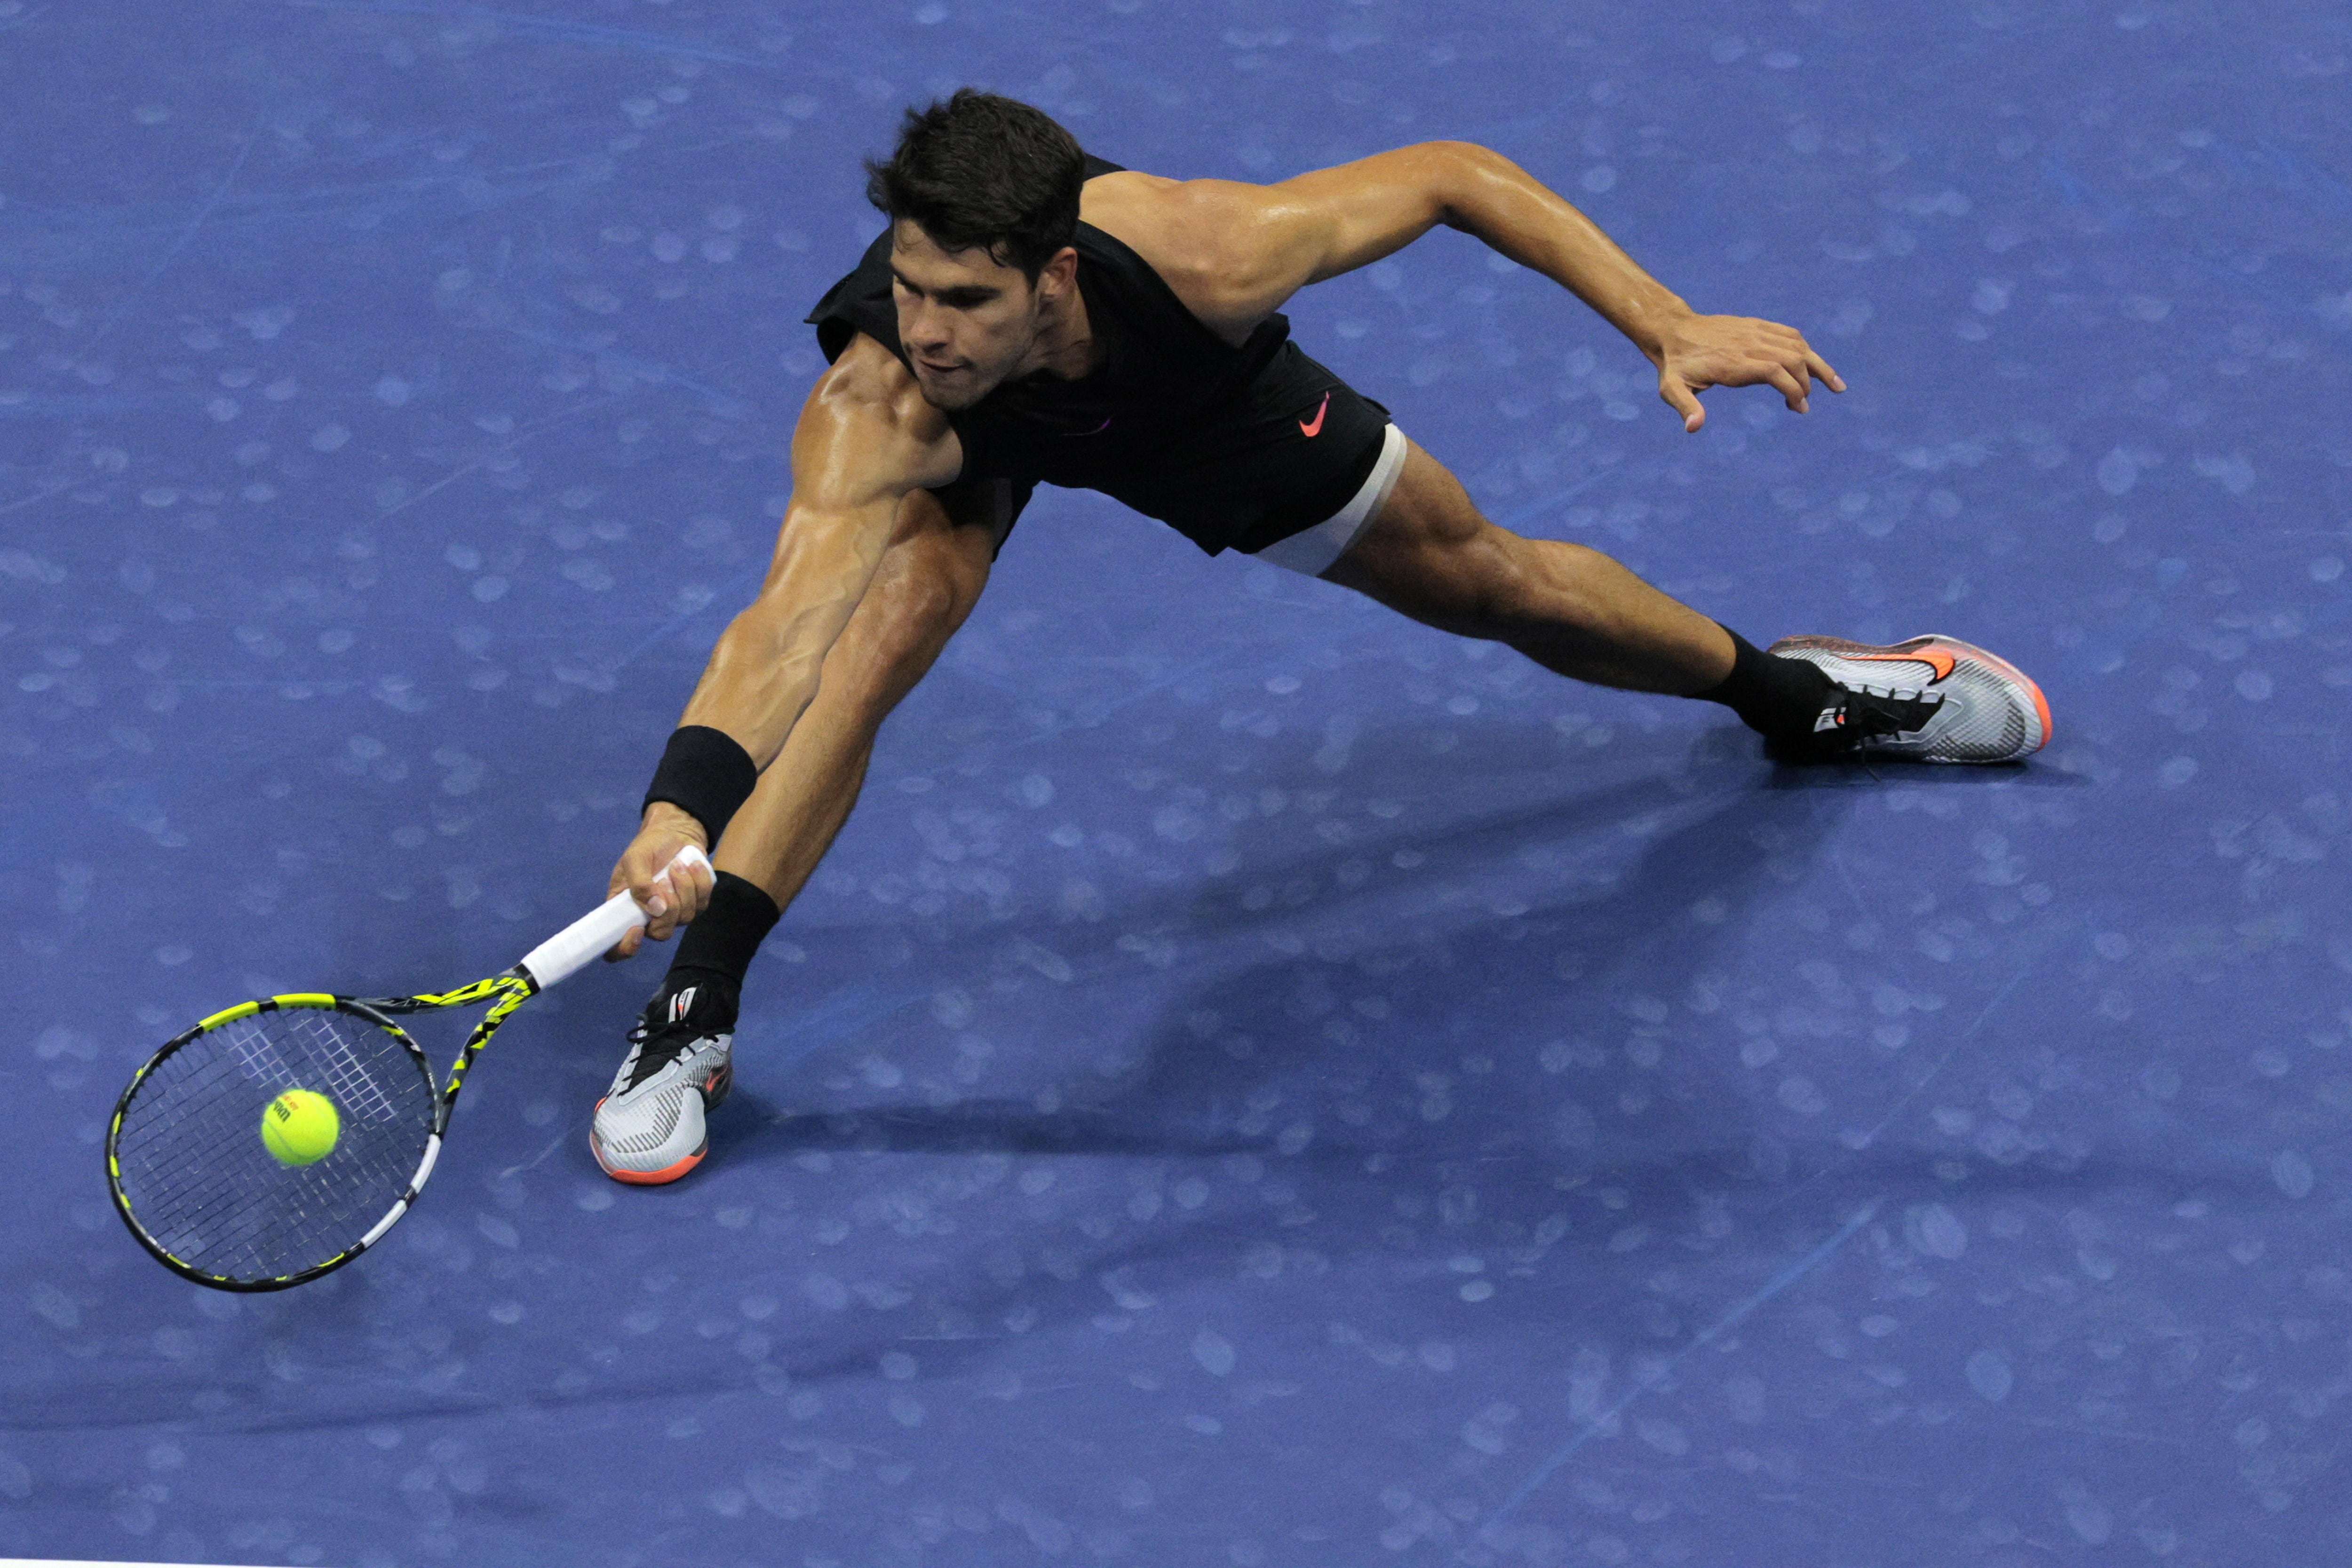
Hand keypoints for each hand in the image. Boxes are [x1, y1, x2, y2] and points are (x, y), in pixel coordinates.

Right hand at [603, 802, 715, 959]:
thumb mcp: (635, 858)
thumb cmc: (648, 847)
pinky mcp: (695, 904)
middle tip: (665, 879)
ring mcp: (674, 913)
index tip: (637, 930)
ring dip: (684, 888)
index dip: (625, 948)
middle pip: (660, 933)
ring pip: (685, 917)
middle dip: (668, 907)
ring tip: (677, 865)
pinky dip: (700, 882)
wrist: (674, 834)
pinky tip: (692, 865)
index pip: (618, 946)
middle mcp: (649, 918)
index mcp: (625, 910)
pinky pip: (702, 904)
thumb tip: (655, 909)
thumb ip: (639, 883)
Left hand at [1650, 313, 1843, 432]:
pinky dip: (1805, 349)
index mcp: (1735, 362)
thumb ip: (1685, 406)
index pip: (1776, 372)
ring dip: (1818, 365)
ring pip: (1797, 345)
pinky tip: (1813, 363)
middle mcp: (1750, 344)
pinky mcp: (1756, 325)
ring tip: (1837, 385)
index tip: (1799, 408)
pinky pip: (1788, 334)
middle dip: (1807, 383)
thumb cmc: (1674, 365)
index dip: (1793, 390)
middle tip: (1804, 405)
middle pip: (1793, 359)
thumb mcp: (1671, 389)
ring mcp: (1755, 332)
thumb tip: (1693, 427)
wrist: (1673, 330)